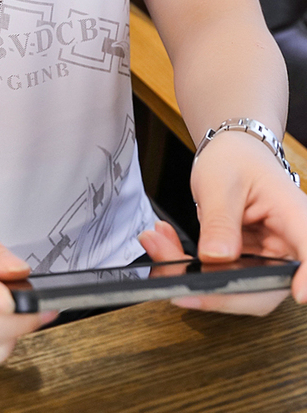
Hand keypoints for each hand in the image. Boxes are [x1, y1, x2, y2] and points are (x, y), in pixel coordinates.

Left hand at [139, 131, 306, 314]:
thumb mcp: (222, 183)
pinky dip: (186, 265)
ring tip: (156, 242)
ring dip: (190, 275)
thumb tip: (216, 258)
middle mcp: (288, 248)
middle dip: (214, 288)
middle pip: (264, 288)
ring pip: (235, 288)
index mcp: (296, 220)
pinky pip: (218, 278)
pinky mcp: (245, 265)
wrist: (232, 154)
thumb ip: (220, 221)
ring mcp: (267, 261)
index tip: (299, 294)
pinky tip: (163, 243)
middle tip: (171, 274)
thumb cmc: (236, 160)